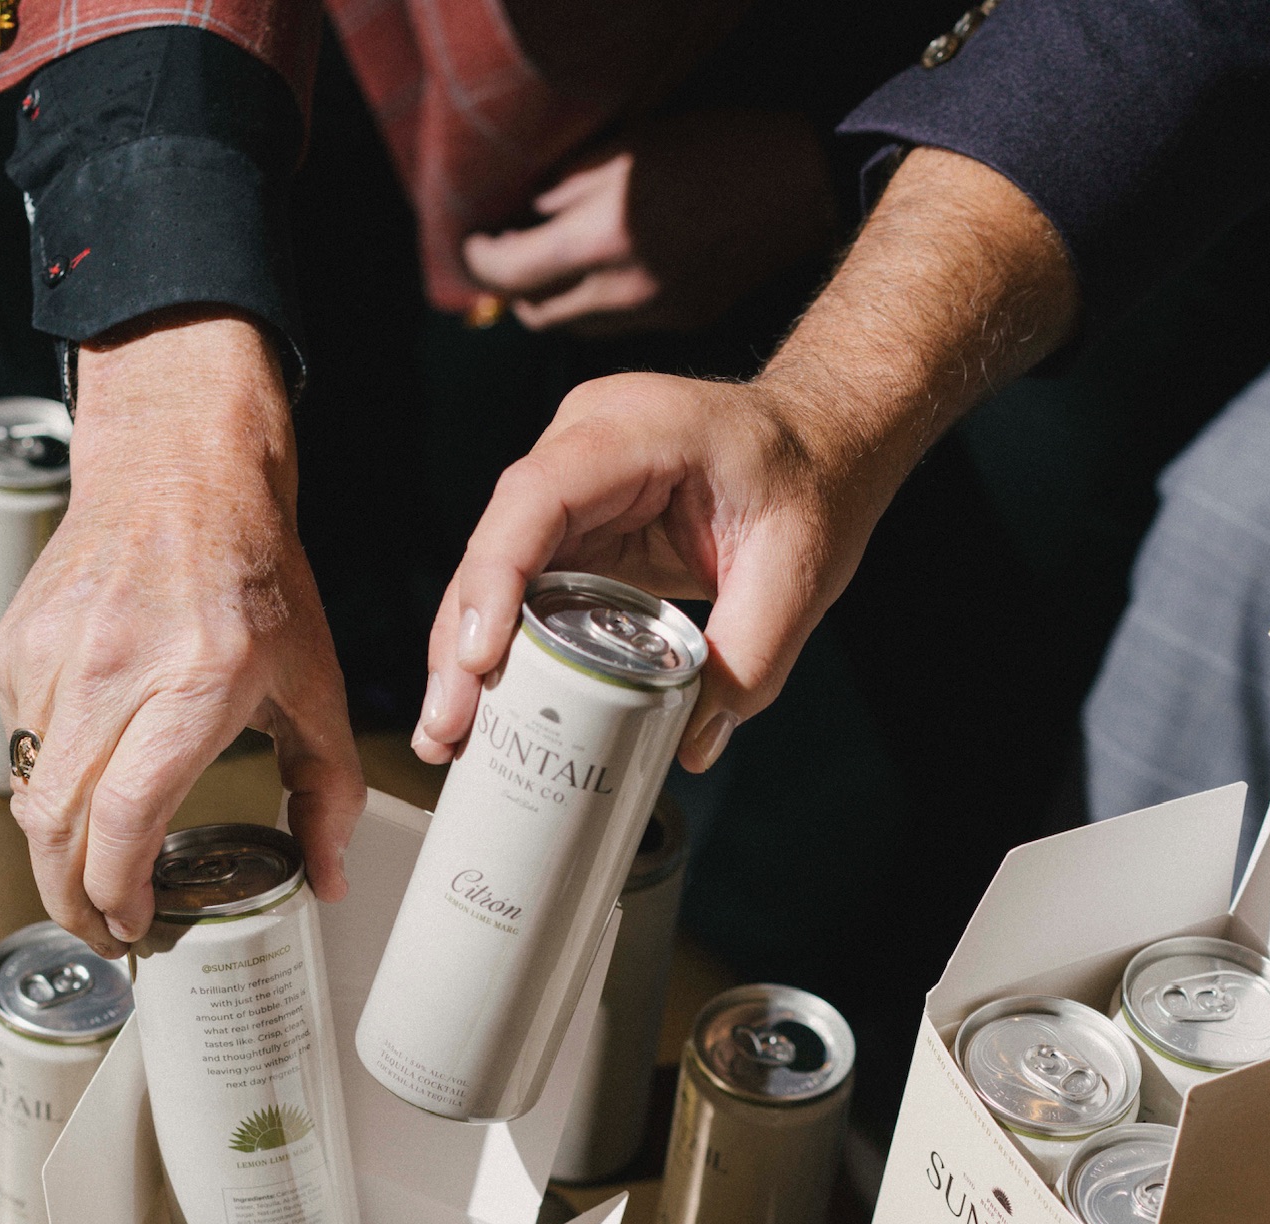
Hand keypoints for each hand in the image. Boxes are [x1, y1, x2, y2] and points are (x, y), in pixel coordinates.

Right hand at [0, 313, 363, 955]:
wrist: (179, 473)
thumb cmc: (256, 579)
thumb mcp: (315, 684)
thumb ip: (328, 790)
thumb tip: (327, 881)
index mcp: (192, 684)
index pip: (124, 815)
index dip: (116, 889)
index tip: (133, 926)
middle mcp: (110, 669)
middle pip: (58, 821)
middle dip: (71, 897)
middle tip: (101, 931)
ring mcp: (50, 654)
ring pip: (31, 787)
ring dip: (55, 847)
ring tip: (92, 876)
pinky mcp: (15, 643)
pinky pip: (19, 737)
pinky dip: (48, 779)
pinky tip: (85, 783)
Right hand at [417, 149, 1080, 772]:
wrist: (822, 441)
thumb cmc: (813, 482)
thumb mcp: (799, 573)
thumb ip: (750, 660)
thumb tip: (688, 746)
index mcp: (631, 431)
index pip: (536, 500)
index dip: (495, 579)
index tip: (477, 659)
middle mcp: (581, 448)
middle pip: (495, 545)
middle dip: (461, 643)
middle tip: (447, 730)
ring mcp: (571, 488)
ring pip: (495, 573)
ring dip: (465, 657)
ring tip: (449, 739)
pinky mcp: (574, 529)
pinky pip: (523, 590)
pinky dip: (501, 651)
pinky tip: (481, 712)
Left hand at [462, 109, 835, 335]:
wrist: (797, 183)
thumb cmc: (711, 144)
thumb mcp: (628, 145)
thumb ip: (565, 183)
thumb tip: (520, 212)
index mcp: (604, 232)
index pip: (511, 271)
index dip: (480, 261)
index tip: (471, 243)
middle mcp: (624, 285)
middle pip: (535, 312)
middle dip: (509, 289)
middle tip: (502, 257)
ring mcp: (653, 311)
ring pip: (571, 327)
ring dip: (548, 303)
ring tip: (544, 269)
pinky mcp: (678, 321)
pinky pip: (611, 327)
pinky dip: (589, 308)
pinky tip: (593, 278)